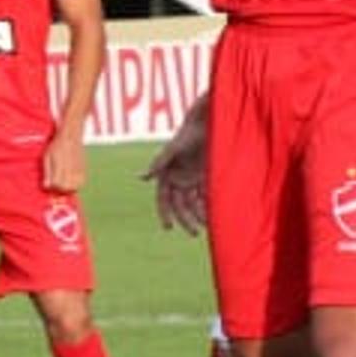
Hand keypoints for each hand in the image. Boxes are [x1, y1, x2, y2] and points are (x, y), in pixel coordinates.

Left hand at [41, 127, 85, 197]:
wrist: (71, 136)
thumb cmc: (56, 146)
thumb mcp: (47, 157)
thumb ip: (47, 173)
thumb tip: (46, 187)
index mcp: (60, 166)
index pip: (57, 184)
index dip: (52, 187)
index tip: (48, 185)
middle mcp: (71, 169)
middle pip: (66, 188)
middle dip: (60, 189)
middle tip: (55, 184)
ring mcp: (79, 169)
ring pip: (75, 187)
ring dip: (68, 188)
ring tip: (63, 183)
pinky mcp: (84, 169)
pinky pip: (82, 182)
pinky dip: (76, 185)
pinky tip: (71, 181)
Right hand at [144, 117, 210, 235]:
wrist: (208, 123)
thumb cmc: (188, 133)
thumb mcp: (173, 148)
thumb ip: (158, 163)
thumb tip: (139, 177)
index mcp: (167, 174)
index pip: (164, 199)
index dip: (165, 213)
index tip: (169, 228)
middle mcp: (179, 179)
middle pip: (180, 205)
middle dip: (186, 219)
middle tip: (194, 233)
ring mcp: (193, 178)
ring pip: (194, 203)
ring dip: (199, 215)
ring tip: (207, 226)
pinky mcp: (207, 176)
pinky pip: (207, 195)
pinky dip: (210, 206)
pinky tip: (216, 215)